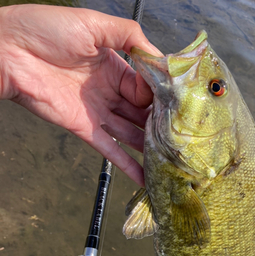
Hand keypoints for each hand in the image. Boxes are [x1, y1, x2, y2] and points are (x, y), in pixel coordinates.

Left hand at [0, 5, 161, 184]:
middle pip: (141, 112)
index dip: (159, 95)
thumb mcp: (94, 24)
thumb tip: (160, 58)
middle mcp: (108, 91)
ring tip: (172, 160)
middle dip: (160, 124)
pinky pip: (110, 150)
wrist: (8, 50)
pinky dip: (126, 165)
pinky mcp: (83, 128)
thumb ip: (129, 37)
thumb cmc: (46, 29)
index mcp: (114, 66)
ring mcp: (97, 112)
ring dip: (149, 147)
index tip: (176, 105)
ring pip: (130, 133)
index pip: (145, 86)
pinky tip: (144, 177)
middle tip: (182, 138)